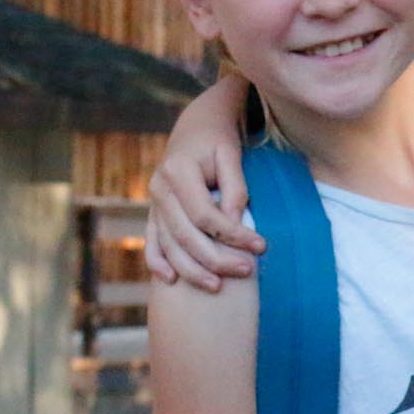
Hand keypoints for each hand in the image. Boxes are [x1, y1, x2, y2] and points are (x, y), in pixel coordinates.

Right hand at [145, 73, 263, 290]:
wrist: (195, 127)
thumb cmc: (219, 141)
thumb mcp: (232, 155)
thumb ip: (235, 190)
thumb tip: (235, 225)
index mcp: (177, 171)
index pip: (205, 215)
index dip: (233, 234)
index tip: (261, 246)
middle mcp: (159, 188)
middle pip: (185, 234)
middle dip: (216, 258)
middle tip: (246, 271)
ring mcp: (153, 201)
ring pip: (168, 244)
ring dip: (191, 269)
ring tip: (217, 286)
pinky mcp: (154, 211)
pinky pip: (152, 240)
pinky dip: (157, 261)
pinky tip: (170, 280)